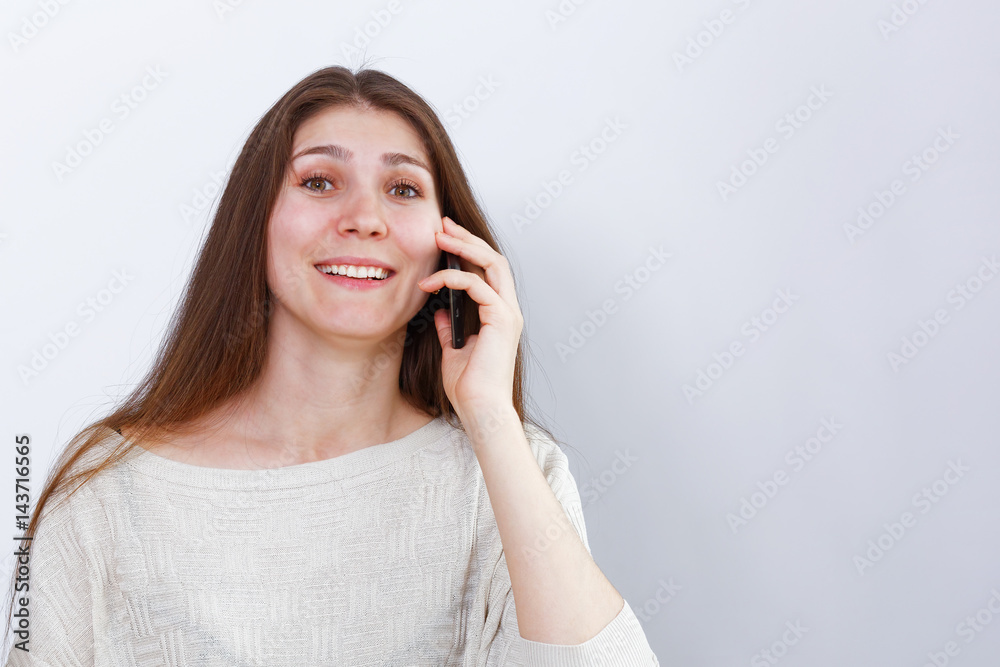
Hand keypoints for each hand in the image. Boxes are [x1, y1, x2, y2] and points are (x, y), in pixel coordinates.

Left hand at [417, 216, 522, 422]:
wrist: (480, 409)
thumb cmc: (469, 387)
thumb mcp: (453, 351)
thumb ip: (450, 329)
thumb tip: (440, 312)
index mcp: (499, 315)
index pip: (488, 271)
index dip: (468, 250)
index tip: (444, 236)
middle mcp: (508, 310)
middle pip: (493, 259)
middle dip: (467, 237)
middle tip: (442, 223)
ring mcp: (508, 313)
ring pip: (492, 264)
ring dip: (464, 246)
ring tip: (439, 235)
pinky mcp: (501, 319)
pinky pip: (478, 286)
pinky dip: (453, 278)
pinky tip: (430, 282)